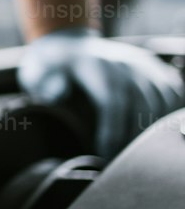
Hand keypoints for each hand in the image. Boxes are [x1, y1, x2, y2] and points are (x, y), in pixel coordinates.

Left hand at [18, 26, 184, 158]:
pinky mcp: (154, 68)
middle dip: (134, 139)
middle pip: (142, 104)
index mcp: (95, 65)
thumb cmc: (51, 68)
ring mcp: (142, 64)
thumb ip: (44, 84)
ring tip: (137, 156)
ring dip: (153, 130)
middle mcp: (124, 62)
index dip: (113, 132)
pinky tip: (154, 134)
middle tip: (121, 165)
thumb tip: (59, 94)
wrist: (68, 43)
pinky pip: (173, 93)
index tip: (105, 157)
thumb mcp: (37, 71)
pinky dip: (169, 114)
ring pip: (162, 101)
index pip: (112, 101)